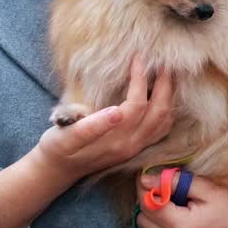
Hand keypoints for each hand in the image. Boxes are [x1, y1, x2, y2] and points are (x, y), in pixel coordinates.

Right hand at [35, 55, 174, 184]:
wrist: (58, 170)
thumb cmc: (57, 148)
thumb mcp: (66, 136)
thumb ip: (91, 126)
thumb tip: (115, 112)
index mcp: (115, 140)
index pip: (137, 104)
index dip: (140, 79)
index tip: (137, 58)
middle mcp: (131, 145)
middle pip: (159, 112)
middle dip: (164, 85)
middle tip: (163, 62)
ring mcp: (136, 147)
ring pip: (165, 121)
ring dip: (169, 96)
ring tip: (166, 74)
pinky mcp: (136, 147)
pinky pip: (161, 128)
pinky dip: (167, 109)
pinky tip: (163, 95)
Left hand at [134, 174, 227, 227]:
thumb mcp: (209, 190)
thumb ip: (176, 182)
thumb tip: (146, 178)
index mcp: (182, 227)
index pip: (146, 204)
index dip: (145, 187)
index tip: (149, 176)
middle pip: (144, 222)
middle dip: (149, 204)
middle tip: (165, 192)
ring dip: (157, 222)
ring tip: (177, 209)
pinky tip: (186, 227)